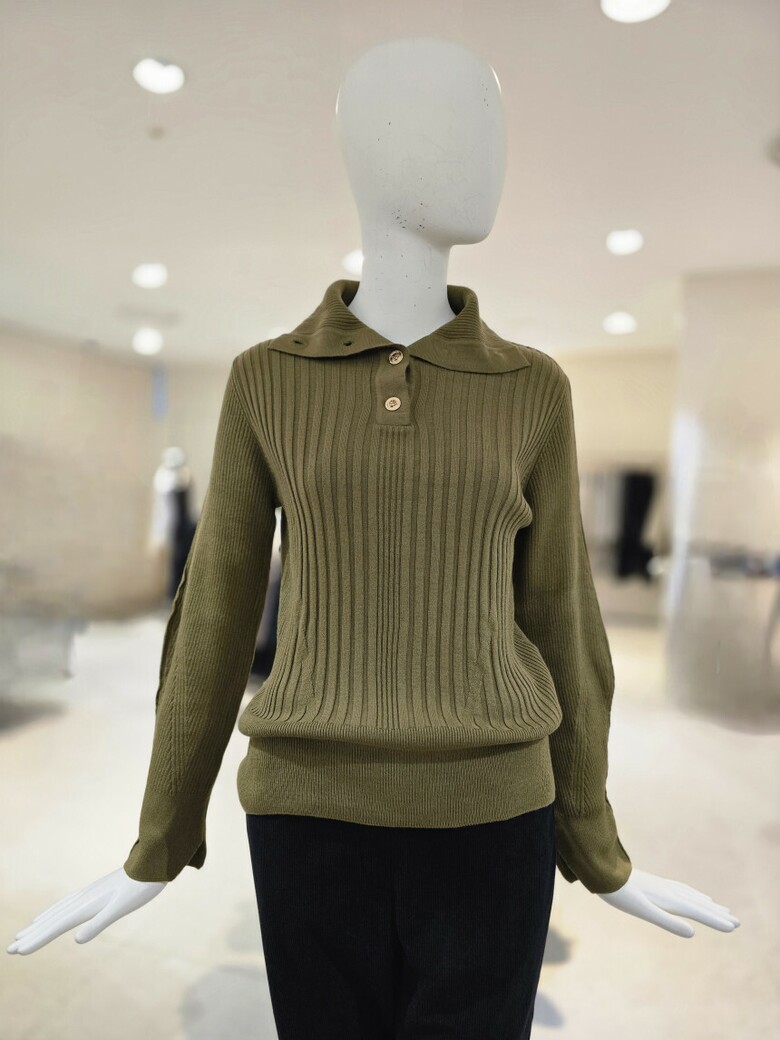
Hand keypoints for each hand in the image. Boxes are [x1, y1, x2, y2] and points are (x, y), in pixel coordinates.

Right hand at [7, 868, 165, 954]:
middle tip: (10, 949)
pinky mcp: (93, 892)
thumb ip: (99, 924)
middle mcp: (82, 900)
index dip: (37, 940)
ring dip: (39, 925)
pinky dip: (53, 912)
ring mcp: (87, 895)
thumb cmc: (138, 889)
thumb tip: (76, 940)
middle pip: (51, 920)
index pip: (56, 927)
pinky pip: (65, 905)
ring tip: (23, 933)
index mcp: (87, 906)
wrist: (151, 865)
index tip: (18, 951)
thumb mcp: (120, 909)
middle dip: (31, 935)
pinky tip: (51, 915)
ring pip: (56, 912)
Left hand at [596, 867, 739, 936]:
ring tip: (721, 909)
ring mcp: (663, 886)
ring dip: (708, 905)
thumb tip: (693, 933)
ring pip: (692, 896)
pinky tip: (692, 896)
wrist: (604, 873)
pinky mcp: (655, 884)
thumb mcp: (644, 911)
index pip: (699, 913)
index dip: (716, 921)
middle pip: (699, 905)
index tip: (734, 927)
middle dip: (717, 914)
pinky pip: (682, 890)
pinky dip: (693, 895)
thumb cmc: (622, 895)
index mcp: (670, 900)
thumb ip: (668, 922)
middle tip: (737, 922)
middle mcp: (670, 892)